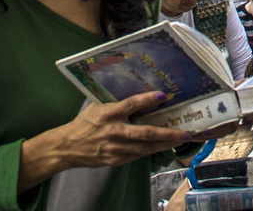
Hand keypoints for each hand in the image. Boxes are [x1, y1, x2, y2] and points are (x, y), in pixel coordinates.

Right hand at [18, 91, 187, 191]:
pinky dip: (151, 150)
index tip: (163, 96)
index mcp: (108, 114)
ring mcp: (115, 148)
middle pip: (145, 133)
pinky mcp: (115, 160)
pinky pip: (137, 155)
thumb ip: (117, 103)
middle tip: (185, 132)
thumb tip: (141, 93)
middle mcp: (113, 131)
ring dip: (164, 144)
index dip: (147, 100)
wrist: (67, 147)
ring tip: (181, 140)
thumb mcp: (98, 107)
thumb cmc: (85, 123)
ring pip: (145, 147)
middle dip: (167, 133)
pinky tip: (162, 146)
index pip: (130, 105)